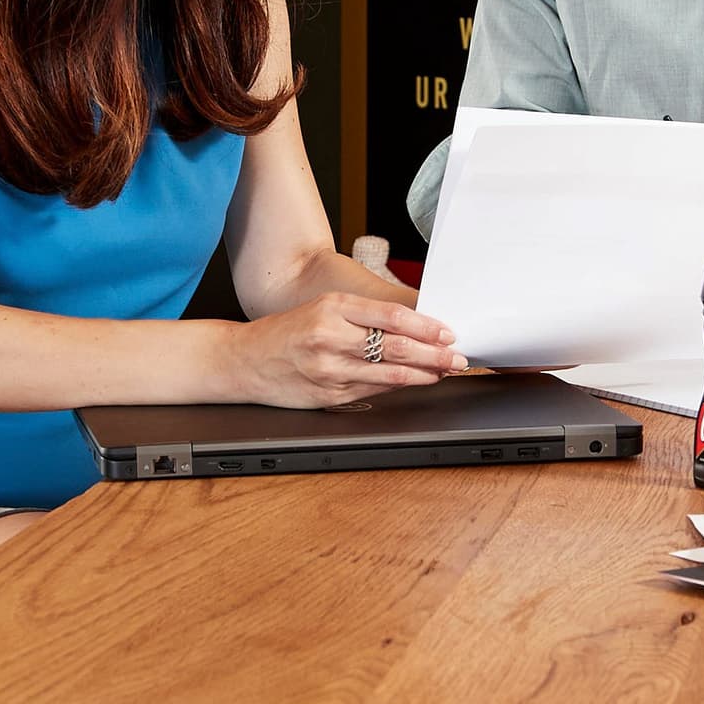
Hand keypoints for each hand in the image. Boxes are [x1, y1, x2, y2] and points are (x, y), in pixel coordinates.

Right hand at [229, 295, 463, 408]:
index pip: (392, 317)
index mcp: (333, 308)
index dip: (427, 326)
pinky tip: (417, 382)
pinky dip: (401, 387)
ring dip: (425, 374)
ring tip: (446, 370)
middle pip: (397, 347)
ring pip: (390, 374)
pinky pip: (374, 391)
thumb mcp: (323, 308)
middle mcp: (332, 337)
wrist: (243, 359)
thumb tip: (413, 324)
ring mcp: (330, 370)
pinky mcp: (329, 395)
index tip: (448, 331)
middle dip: (435, 353)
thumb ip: (364, 316)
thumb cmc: (287, 331)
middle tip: (459, 356)